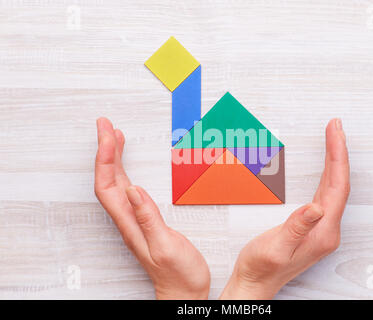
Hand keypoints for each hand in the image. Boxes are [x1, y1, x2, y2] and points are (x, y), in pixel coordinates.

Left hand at [94, 118, 209, 299]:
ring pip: (116, 182)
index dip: (105, 158)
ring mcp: (135, 219)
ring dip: (112, 157)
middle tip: (106, 125)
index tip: (108, 134)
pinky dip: (125, 170)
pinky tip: (128, 164)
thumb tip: (133, 189)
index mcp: (130, 223)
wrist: (183, 291)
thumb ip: (148, 219)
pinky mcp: (145, 219)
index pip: (108, 185)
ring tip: (114, 136)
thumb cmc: (177, 274)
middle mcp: (128, 219)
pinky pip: (128, 188)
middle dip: (105, 149)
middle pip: (108, 178)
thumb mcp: (165, 246)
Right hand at [220, 118, 349, 298]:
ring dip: (334, 161)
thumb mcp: (276, 248)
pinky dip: (327, 174)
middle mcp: (326, 229)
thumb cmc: (261, 268)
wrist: (255, 283)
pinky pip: (326, 193)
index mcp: (322, 232)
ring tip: (333, 138)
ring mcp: (321, 228)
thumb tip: (317, 207)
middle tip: (335, 126)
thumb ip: (298, 227)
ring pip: (334, 187)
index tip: (335, 132)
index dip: (337, 156)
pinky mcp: (312, 226)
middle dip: (338, 152)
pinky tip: (326, 166)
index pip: (337, 186)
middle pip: (339, 183)